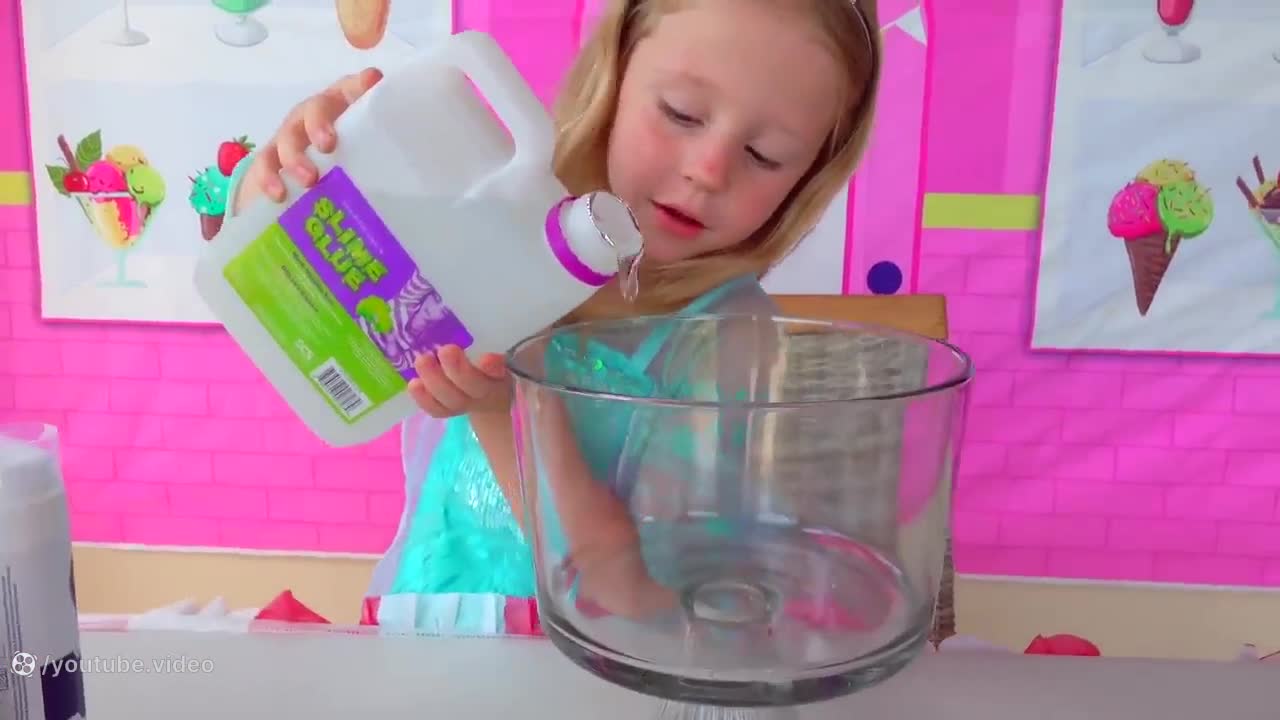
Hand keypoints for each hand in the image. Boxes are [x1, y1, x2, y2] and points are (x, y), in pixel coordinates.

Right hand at [233, 67, 382, 210]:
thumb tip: (444, 170)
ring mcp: (291, 136)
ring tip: (309, 180)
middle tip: (329, 146)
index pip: (352, 89)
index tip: (370, 83)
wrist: (311, 189)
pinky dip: (270, 178)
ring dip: (296, 156)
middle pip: (314, 108)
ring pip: (287, 136)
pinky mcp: (271, 160)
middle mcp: (317, 117)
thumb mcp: (378, 158)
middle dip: (319, 124)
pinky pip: (265, 164)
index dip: (359, 85)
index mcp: (346, 110)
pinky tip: (279, 194)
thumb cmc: (357, 168)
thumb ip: (397, 154)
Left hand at [408, 345, 510, 417]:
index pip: (501, 372)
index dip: (494, 368)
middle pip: (475, 387)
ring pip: (453, 399)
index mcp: (504, 375)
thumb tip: (491, 325)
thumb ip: (492, 352)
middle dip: (458, 370)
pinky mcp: (450, 408)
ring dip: (436, 381)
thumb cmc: (494, 367)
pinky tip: (414, 383)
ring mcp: (468, 403)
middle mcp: (488, 392)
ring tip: (422, 360)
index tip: (487, 359)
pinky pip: (438, 409)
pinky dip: (424, 398)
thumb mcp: (498, 356)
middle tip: (445, 350)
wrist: (492, 398)